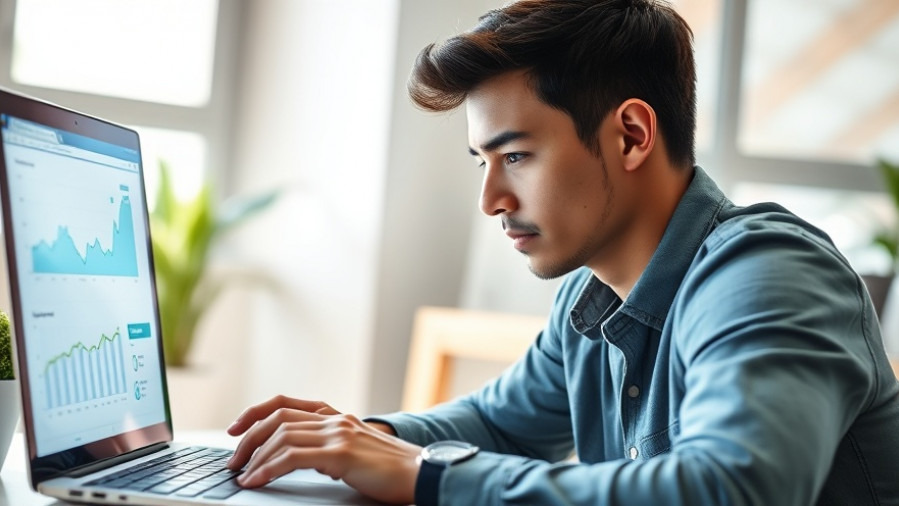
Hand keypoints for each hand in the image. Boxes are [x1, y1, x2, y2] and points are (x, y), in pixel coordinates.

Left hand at [226, 395, 420, 503]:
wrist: (422, 471)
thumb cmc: (391, 469)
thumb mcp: (355, 450)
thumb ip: (330, 448)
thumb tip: (298, 459)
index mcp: (336, 417)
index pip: (285, 404)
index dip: (255, 413)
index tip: (235, 430)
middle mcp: (334, 420)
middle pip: (277, 418)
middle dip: (248, 438)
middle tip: (233, 461)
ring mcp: (338, 434)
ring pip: (281, 437)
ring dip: (255, 457)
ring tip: (242, 475)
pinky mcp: (341, 453)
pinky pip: (292, 458)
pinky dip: (268, 469)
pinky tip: (257, 481)